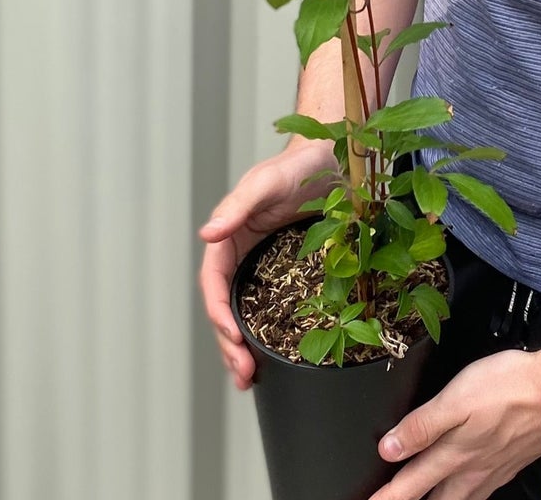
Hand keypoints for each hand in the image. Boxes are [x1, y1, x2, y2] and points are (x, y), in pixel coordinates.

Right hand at [198, 140, 337, 387]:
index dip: (219, 313)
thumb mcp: (267, 181)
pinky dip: (269, 335)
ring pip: (246, 314)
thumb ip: (238, 204)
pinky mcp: (289, 274)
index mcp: (230, 236)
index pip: (214, 282)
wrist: (334, 160)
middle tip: (243, 374)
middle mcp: (243, 256)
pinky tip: (274, 359)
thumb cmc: (297, 166)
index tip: (233, 338)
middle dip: (228, 343)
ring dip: (243, 348)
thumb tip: (207, 233)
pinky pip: (274, 309)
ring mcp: (265, 267)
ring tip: (248, 379)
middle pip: (226, 307)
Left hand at [367, 348, 540, 499]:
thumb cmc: (511, 388)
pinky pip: (482, 492)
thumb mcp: (457, 399)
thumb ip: (422, 425)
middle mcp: (472, 470)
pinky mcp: (511, 464)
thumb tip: (389, 449)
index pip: (411, 484)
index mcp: (453, 454)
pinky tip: (468, 489)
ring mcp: (493, 470)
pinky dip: (467, 497)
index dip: (388, 497)